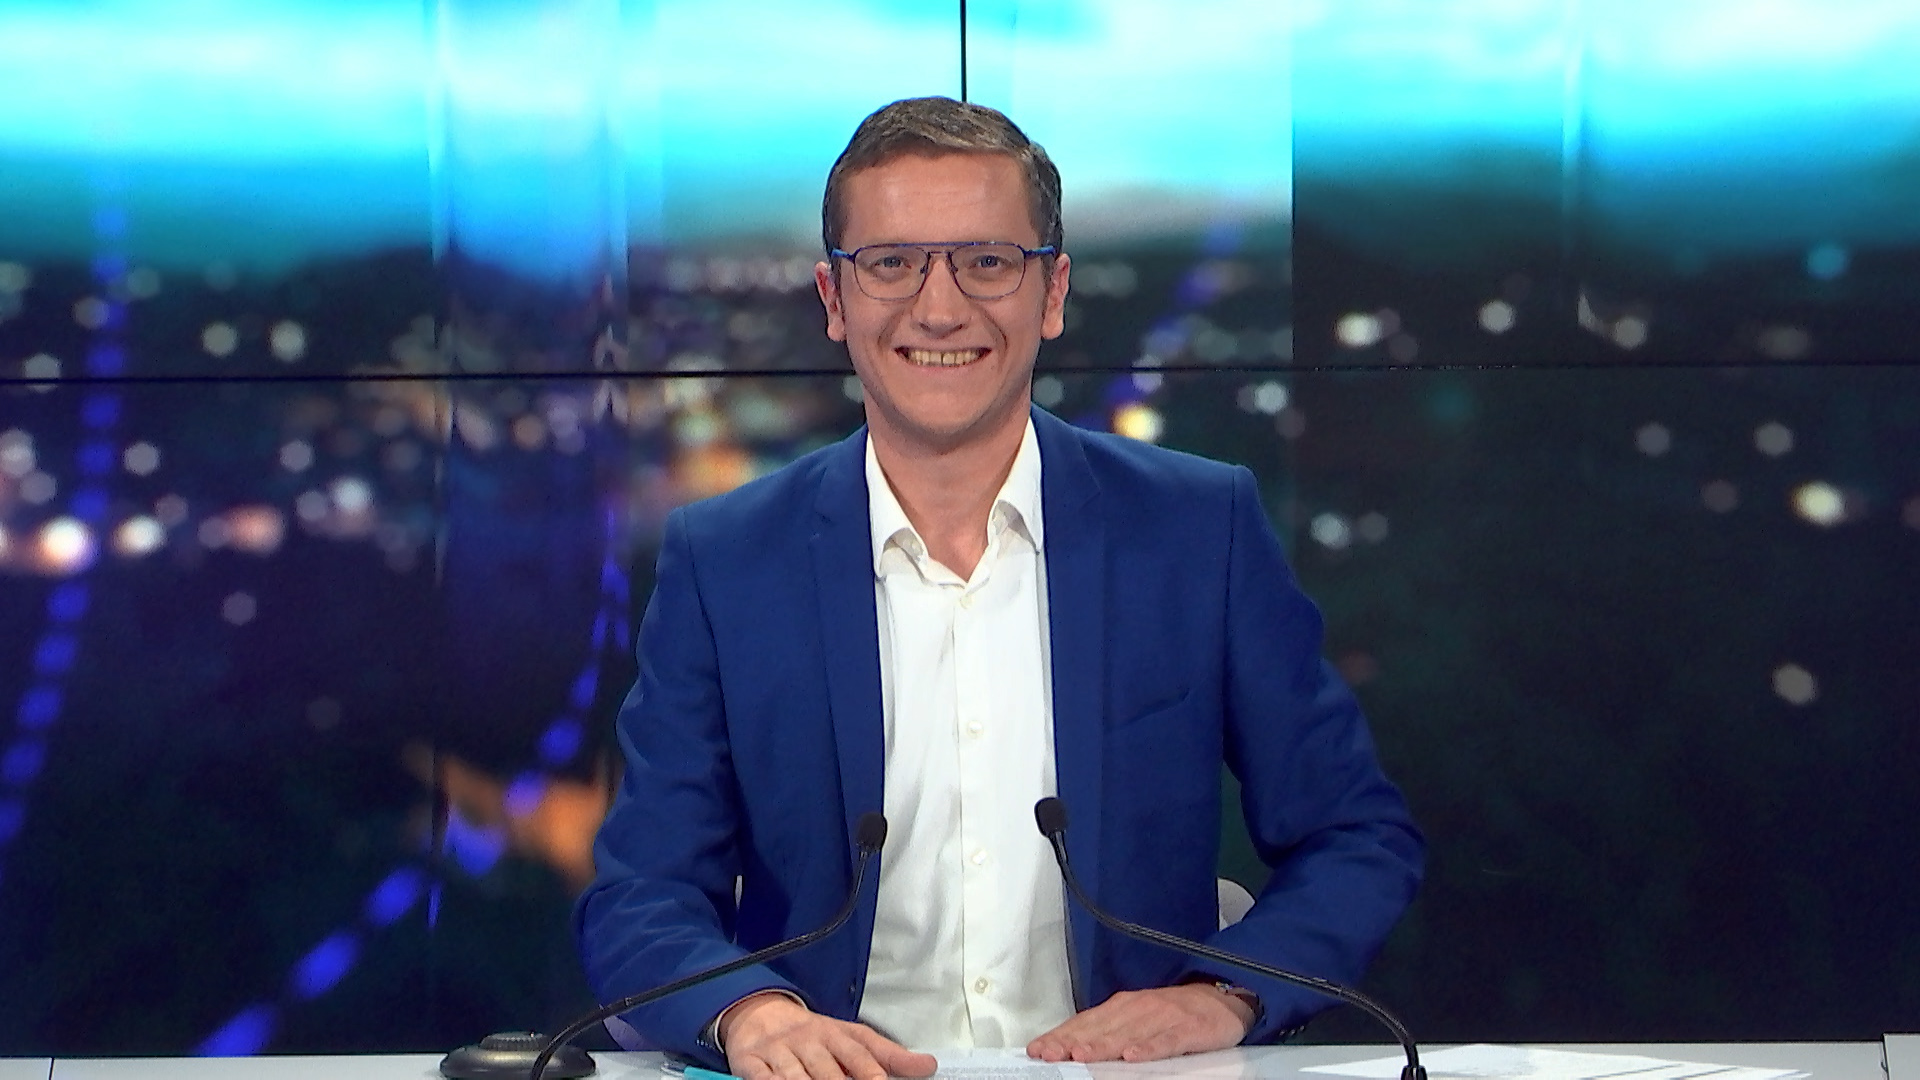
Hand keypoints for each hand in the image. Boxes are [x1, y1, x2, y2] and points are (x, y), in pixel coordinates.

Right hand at [720, 992, 937, 1079]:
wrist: (759, 1012)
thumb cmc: (814, 1035)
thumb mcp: (851, 1038)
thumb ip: (888, 1055)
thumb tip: (929, 1066)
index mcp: (835, 1034)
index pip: (858, 1054)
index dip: (871, 1072)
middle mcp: (808, 1040)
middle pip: (827, 1070)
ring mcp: (778, 1051)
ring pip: (793, 1075)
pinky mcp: (750, 1061)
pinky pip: (760, 1076)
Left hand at [1026, 984, 1253, 1063]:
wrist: (1223, 997)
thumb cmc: (1174, 1012)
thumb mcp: (1137, 1017)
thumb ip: (1108, 1031)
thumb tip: (1071, 1047)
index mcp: (1122, 1007)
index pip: (1084, 1023)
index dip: (1061, 1036)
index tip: (1039, 1049)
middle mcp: (1138, 1009)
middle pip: (1099, 1029)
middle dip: (1072, 1043)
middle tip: (1051, 1055)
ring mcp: (1163, 1017)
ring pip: (1128, 1034)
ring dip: (1103, 1046)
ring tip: (1082, 1057)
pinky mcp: (1187, 1028)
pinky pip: (1166, 1041)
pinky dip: (1149, 1048)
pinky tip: (1134, 1056)